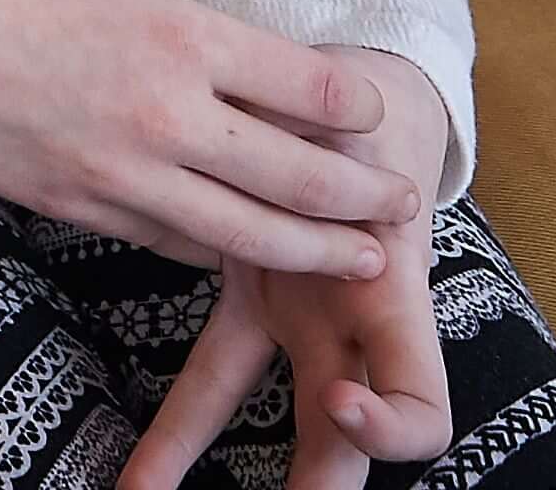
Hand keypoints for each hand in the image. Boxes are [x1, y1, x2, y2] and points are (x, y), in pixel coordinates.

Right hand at [0, 0, 416, 280]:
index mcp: (172, 34)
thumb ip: (148, 19)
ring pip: (245, 229)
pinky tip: (241, 248)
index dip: (357, 111)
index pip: (305, 87)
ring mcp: (115, 170)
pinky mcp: (70, 204)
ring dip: (314, 247)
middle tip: (405, 205)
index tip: (380, 117)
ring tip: (360, 256)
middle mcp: (161, 111)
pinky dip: (217, 246)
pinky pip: (167, 237)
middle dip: (362, 196)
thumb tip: (191, 48)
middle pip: (297, 173)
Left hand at [126, 54, 453, 489]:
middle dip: (320, 484)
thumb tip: (303, 118)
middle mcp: (354, 325)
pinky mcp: (254, 300)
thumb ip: (327, 140)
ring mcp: (304, 322)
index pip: (422, 397)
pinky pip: (214, 371)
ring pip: (268, 411)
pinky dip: (181, 424)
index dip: (391, 422)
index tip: (338, 404)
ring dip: (203, 455)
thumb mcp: (355, 122)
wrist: (371, 103)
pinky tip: (133, 472)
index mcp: (395, 298)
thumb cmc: (366, 112)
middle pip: (345, 435)